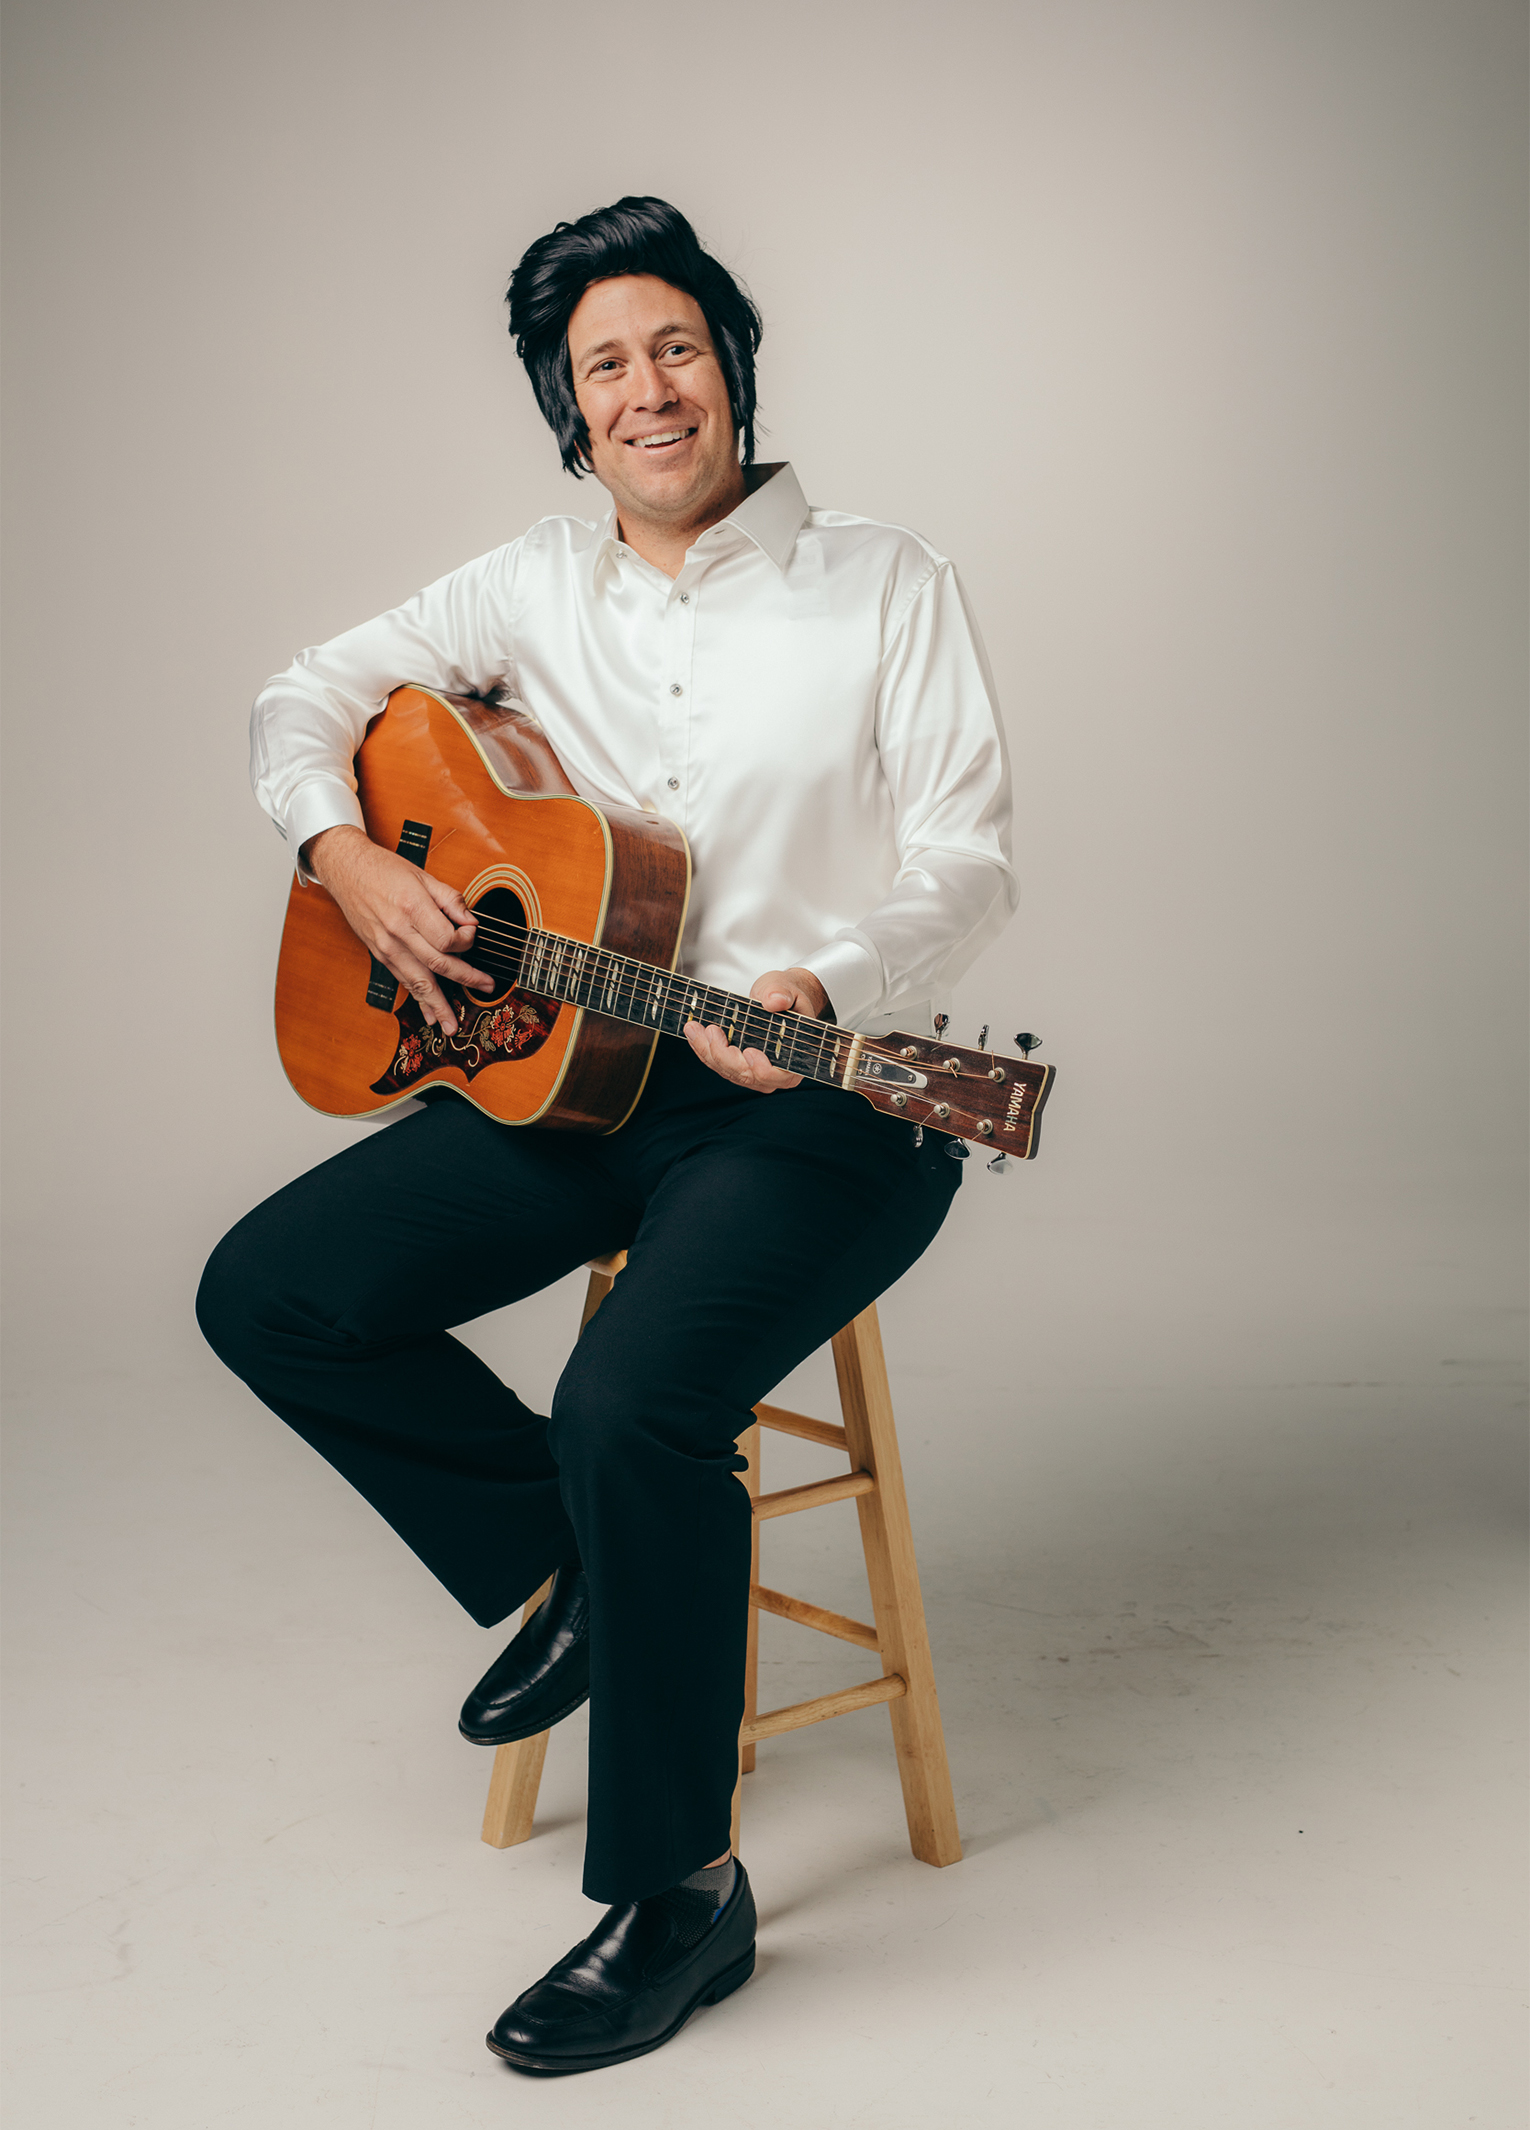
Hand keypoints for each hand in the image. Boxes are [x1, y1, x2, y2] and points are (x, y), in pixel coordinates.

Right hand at [303, 825, 493, 1035]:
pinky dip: (417, 999)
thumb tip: (471, 921)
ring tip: (452, 1024)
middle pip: (437, 964)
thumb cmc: (384, 869)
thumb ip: (450, 899)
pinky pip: (402, 981)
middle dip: (465, 979)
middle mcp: (398, 931)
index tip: (472, 934)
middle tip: (486, 987)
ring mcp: (386, 946)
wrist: (346, 870)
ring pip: (418, 981)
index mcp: (412, 907)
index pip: (447, 939)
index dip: (466, 941)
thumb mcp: (423, 875)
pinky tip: (429, 1014)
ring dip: (437, 1005)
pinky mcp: (379, 954)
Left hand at [684, 967, 828, 1091]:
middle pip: (746, 1075)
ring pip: (728, 1071)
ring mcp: (754, 1071)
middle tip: (711, 1031)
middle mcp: (775, 1072)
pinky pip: (718, 1064)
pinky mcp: (738, 1065)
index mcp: (794, 1057)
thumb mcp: (787, 988)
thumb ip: (782, 994)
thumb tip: (774, 1000)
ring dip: (708, 1051)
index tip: (750, 1052)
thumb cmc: (788, 997)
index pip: (779, 1075)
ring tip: (694, 1028)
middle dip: (724, 1055)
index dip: (763, 1069)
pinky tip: (693, 1033)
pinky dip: (703, 1049)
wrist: (782, 998)